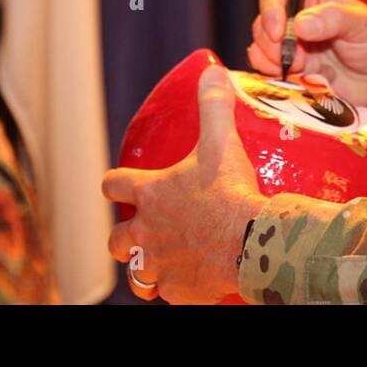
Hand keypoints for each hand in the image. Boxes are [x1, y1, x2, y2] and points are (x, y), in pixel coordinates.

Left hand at [102, 65, 267, 303]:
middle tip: (144, 230)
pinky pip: (169, 294)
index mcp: (150, 194)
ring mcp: (160, 265)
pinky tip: (191, 282)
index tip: (120, 185)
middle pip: (116, 239)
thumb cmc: (230, 192)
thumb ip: (214, 106)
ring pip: (136, 275)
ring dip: (144, 268)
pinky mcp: (179, 292)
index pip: (114, 185)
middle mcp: (146, 232)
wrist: (252, 242)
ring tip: (160, 263)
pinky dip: (177, 288)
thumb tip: (212, 71)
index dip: (115, 184)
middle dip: (125, 236)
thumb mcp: (221, 142)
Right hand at [249, 0, 366, 105]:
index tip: (277, 32)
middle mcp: (297, 22)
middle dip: (269, 43)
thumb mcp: (361, 24)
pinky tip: (294, 79)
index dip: (270, 12)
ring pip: (261, 50)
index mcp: (311, 0)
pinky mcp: (295, 73)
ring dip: (269, 61)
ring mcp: (294, 49)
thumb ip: (332, 19)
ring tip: (296, 68)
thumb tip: (299, 24)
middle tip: (292, 58)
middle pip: (262, 25)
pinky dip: (274, 77)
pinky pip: (270, 73)